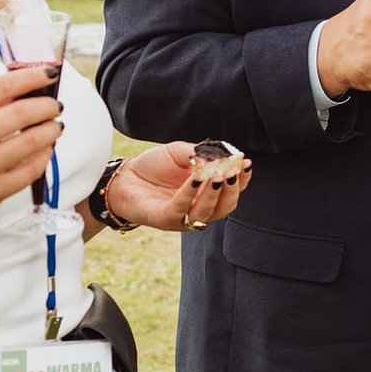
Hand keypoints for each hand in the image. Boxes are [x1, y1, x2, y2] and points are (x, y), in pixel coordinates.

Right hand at [0, 66, 63, 241]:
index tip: (48, 74)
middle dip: (47, 106)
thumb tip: (19, 92)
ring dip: (51, 130)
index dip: (29, 77)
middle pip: (22, 113)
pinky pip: (32, 170)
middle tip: (54, 106)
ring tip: (54, 126)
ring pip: (33, 141)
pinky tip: (44, 149)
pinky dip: (45, 156)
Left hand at [102, 142, 253, 231]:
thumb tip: (219, 156)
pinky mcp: (164, 219)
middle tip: (232, 171)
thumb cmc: (154, 166)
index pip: (233, 191)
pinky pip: (181, 210)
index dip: (242, 180)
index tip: (245, 163)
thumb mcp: (180, 152)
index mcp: (207, 193)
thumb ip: (199, 153)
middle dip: (232, 189)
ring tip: (217, 175)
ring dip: (215, 195)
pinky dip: (190, 194)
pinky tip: (194, 179)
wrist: (124, 177)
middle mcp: (199, 209)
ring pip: (207, 213)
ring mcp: (182, 217)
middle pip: (226, 206)